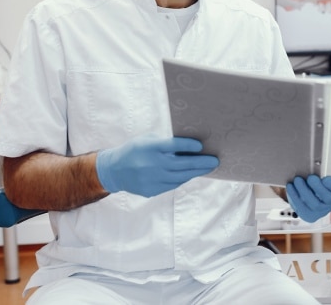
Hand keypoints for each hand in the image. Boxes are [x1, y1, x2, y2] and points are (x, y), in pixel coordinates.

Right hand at [96, 136, 218, 197]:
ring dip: (196, 172)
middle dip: (201, 163)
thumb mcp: (147, 140)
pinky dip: (184, 178)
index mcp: (149, 148)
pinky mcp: (152, 190)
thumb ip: (165, 142)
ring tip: (209, 167)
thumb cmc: (135, 150)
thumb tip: (190, 145)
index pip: (172, 146)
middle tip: (215, 161)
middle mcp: (151, 164)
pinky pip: (173, 184)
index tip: (201, 146)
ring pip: (180, 177)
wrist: (115, 170)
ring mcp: (152, 179)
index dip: (187, 146)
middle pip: (181, 164)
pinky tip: (193, 174)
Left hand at [286, 175, 330, 222]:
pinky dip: (295, 196)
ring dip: (304, 191)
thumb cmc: (317, 184)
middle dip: (318, 187)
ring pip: (314, 204)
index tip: (325, 178)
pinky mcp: (309, 215)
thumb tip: (314, 166)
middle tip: (310, 178)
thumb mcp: (322, 177)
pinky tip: (291, 187)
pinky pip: (302, 208)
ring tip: (297, 180)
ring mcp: (320, 211)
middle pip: (328, 198)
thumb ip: (321, 173)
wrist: (309, 197)